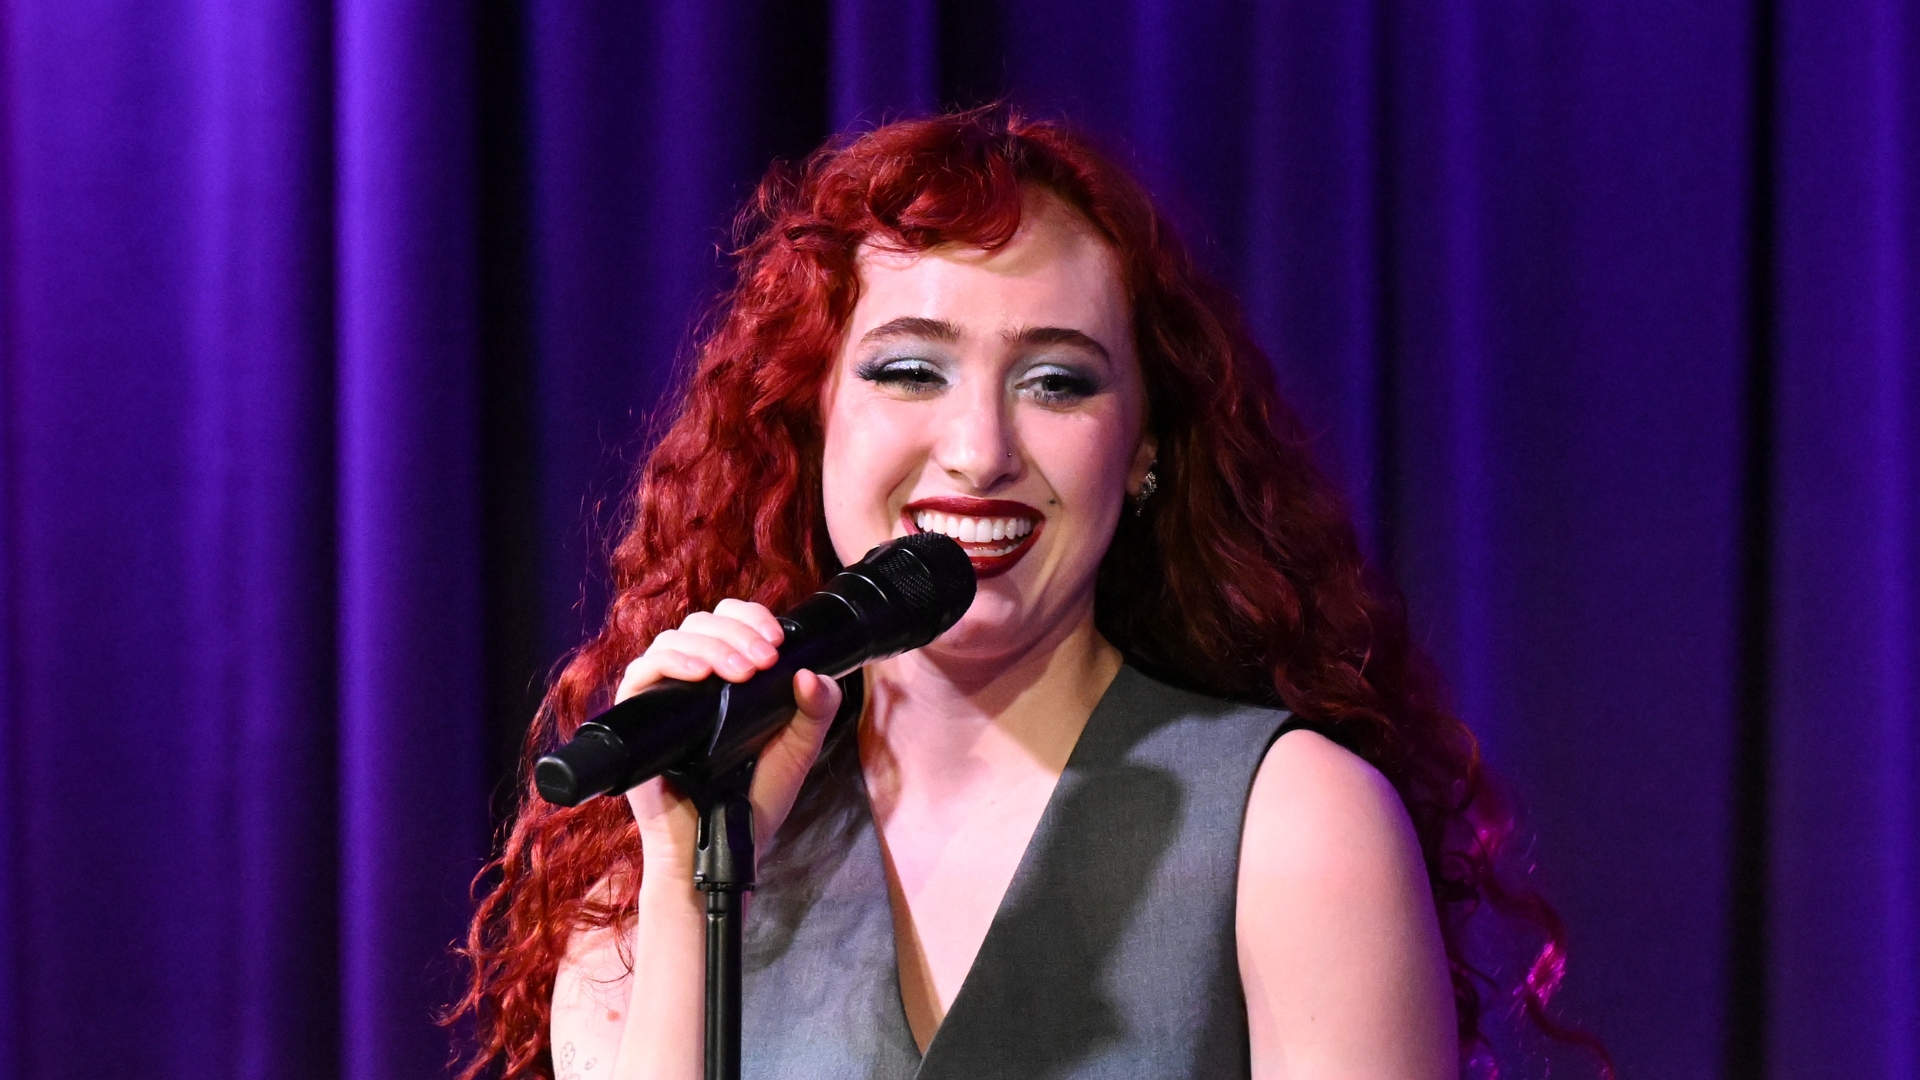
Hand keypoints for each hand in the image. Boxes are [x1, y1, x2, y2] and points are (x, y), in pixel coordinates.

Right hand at [616, 599, 843, 866]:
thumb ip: (816, 710)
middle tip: (765, 660)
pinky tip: (700, 675)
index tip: (777, 641)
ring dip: (712, 646)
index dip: (750, 619)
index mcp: (726, 677)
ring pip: (673, 639)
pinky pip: (641, 672)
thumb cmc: (756, 801)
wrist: (723, 847)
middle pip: (701, 623)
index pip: (728, 622)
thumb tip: (813, 672)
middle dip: (738, 633)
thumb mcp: (798, 749)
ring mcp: (662, 696)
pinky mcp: (636, 716)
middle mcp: (691, 679)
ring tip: (742, 672)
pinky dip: (672, 663)